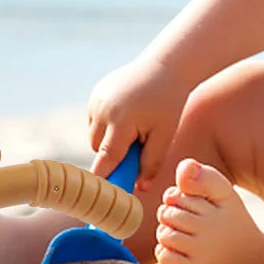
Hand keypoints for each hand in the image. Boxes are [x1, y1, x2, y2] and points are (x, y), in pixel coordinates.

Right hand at [87, 53, 190, 196]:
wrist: (165, 66)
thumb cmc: (169, 103)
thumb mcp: (165, 135)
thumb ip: (151, 163)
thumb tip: (139, 187)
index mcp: (121, 122)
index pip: (106, 158)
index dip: (103, 178)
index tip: (98, 197)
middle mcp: (103, 110)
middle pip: (98, 148)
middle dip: (112, 154)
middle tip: (136, 148)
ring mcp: (96, 100)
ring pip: (95, 135)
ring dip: (108, 140)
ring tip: (134, 128)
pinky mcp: (95, 94)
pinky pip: (95, 120)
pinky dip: (107, 125)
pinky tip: (127, 114)